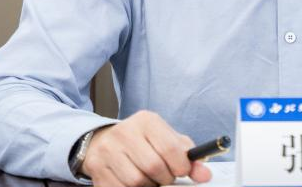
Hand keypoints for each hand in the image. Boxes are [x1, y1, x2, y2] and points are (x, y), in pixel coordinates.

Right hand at [82, 110, 212, 186]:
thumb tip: (204, 175)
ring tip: (150, 179)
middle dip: (165, 178)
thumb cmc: (143, 141)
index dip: (181, 166)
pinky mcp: (97, 169)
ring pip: (136, 182)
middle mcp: (125, 132)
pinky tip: (136, 183)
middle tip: (166, 177)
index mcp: (146, 121)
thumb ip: (188, 155)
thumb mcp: (166, 139)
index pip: (170, 148)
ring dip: (149, 186)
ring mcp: (108, 151)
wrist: (105, 141)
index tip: (183, 172)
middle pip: (153, 167)